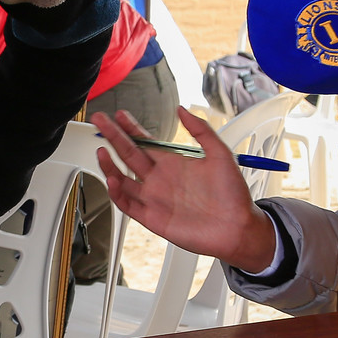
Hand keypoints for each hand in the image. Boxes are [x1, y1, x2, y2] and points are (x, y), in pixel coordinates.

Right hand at [93, 107, 274, 271]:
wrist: (237, 228)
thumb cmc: (232, 195)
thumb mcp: (221, 154)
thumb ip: (202, 130)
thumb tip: (183, 110)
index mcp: (173, 163)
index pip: (145, 142)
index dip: (131, 128)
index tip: (120, 114)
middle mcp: (160, 179)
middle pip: (129, 155)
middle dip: (113, 137)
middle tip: (100, 121)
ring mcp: (154, 199)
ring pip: (123, 180)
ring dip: (110, 165)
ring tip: (101, 151)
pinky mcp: (152, 218)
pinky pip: (128, 205)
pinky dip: (117, 194)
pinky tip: (113, 180)